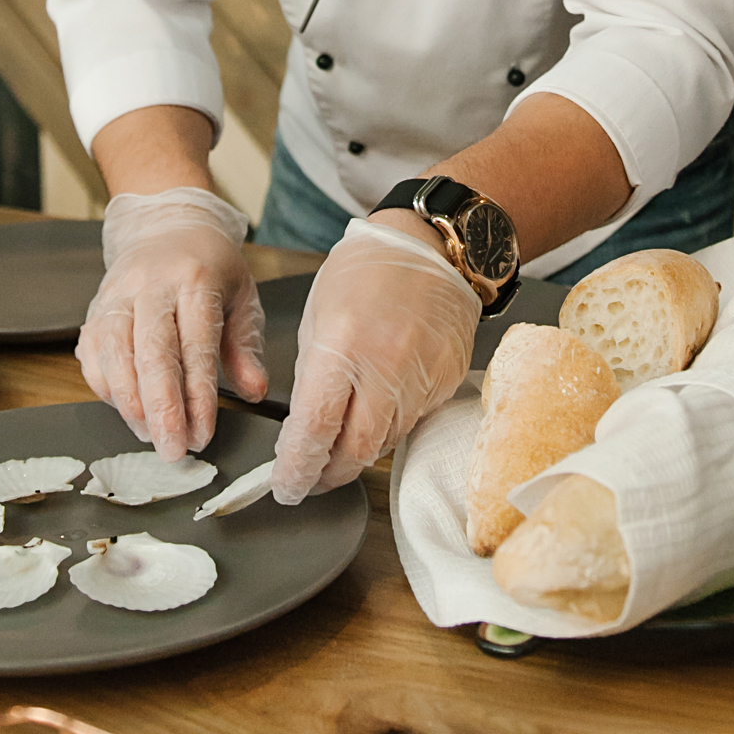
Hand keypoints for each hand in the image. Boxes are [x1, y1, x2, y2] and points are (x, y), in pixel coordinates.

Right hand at [77, 188, 266, 458]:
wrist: (167, 224)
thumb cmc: (210, 267)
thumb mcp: (242, 295)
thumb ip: (246, 346)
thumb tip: (254, 391)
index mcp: (196, 279)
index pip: (196, 344)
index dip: (198, 395)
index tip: (203, 435)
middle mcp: (152, 284)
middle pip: (151, 352)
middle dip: (161, 409)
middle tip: (172, 451)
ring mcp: (118, 293)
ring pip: (114, 352)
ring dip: (130, 403)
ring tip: (150, 436)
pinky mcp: (96, 306)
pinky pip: (92, 352)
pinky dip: (105, 386)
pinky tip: (125, 409)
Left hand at [272, 218, 481, 503]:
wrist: (426, 247)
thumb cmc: (363, 273)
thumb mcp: (319, 317)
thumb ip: (314, 376)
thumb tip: (306, 431)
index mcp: (342, 345)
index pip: (316, 429)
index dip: (298, 469)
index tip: (286, 486)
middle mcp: (385, 364)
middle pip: (355, 451)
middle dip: (327, 475)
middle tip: (309, 480)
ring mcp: (422, 373)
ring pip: (385, 442)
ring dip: (357, 454)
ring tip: (338, 450)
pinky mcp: (447, 378)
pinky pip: (413, 421)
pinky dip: (389, 428)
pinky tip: (375, 415)